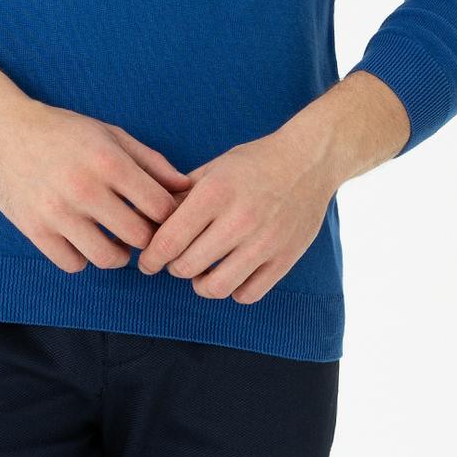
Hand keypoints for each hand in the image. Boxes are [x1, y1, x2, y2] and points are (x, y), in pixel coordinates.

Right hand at [0, 100, 193, 273]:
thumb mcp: (110, 135)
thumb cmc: (63, 131)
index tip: (161, 215)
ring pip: (108, 258)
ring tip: (115, 241)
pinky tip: (83, 241)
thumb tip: (185, 188)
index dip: (168, 216)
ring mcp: (57, 212)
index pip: (160, 207)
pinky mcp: (34, 229)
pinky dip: (83, 258)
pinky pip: (73, 264)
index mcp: (108, 161)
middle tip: (141, 231)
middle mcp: (84, 188)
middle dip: (147, 238)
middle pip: (139, 237)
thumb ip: (151, 162)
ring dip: (118, 254)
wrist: (2, 129)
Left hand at [134, 126, 337, 304]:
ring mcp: (265, 242)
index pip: (169, 241)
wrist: (309, 161)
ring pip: (215, 287)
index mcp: (215, 193)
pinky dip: (233, 290)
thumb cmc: (254, 164)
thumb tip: (149, 226)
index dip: (150, 258)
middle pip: (186, 267)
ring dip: (200, 284)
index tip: (148, 262)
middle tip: (175, 260)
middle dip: (173, 267)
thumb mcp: (213, 170)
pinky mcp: (285, 259)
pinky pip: (247, 295)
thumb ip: (180, 198)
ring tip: (201, 271)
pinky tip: (231, 274)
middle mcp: (240, 219)